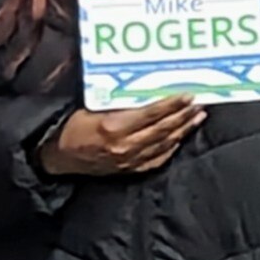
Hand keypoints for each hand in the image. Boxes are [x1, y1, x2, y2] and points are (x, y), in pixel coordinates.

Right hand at [38, 98, 203, 178]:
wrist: (59, 157)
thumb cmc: (73, 128)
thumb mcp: (92, 108)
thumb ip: (118, 102)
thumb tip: (144, 89)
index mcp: (114, 127)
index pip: (151, 114)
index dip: (171, 105)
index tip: (188, 96)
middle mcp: (125, 146)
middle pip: (162, 129)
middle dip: (183, 116)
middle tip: (199, 104)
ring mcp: (129, 160)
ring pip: (164, 144)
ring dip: (183, 130)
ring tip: (197, 117)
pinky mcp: (130, 170)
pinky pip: (157, 159)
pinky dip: (171, 147)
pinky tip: (180, 138)